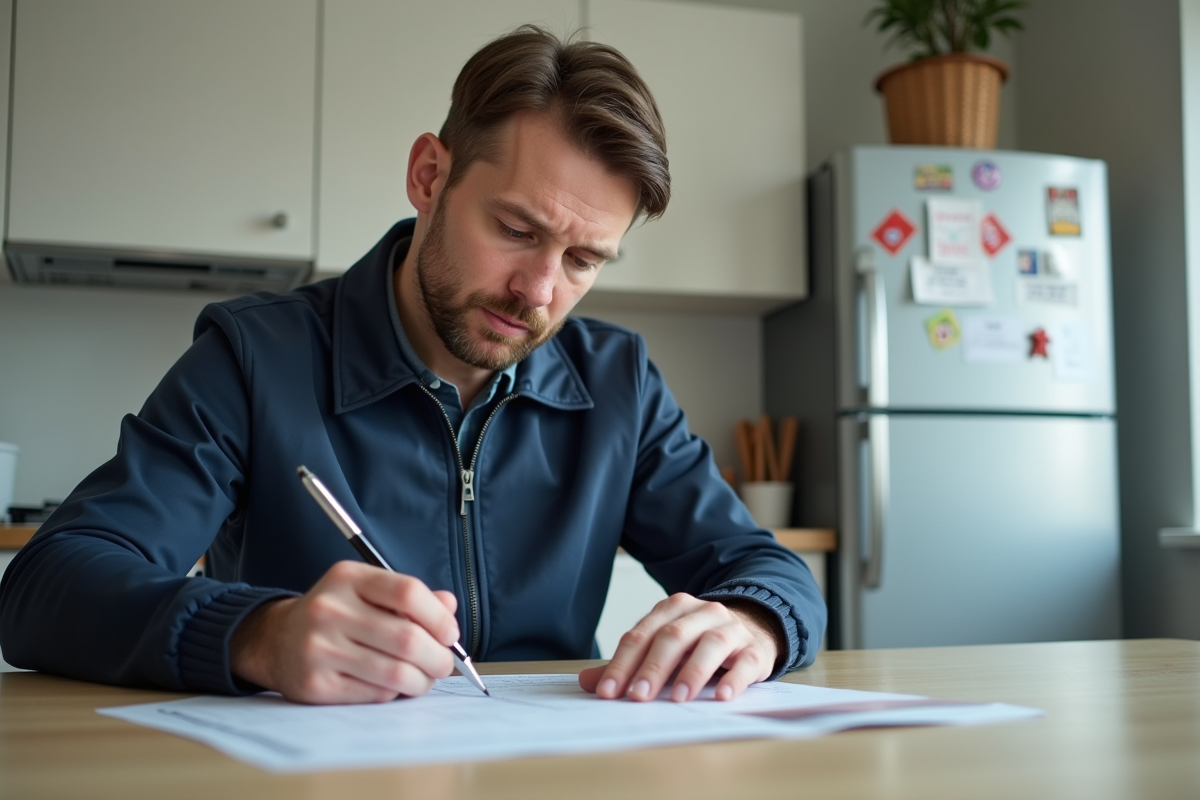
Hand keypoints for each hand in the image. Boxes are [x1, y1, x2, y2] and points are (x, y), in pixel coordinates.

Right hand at [229, 560, 459, 703]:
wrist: (275, 640)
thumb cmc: (335, 615)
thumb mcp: (367, 591)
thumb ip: (409, 597)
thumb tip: (449, 606)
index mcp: (347, 578)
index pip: (407, 592)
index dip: (438, 617)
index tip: (450, 633)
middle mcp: (329, 610)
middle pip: (407, 638)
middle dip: (437, 657)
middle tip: (443, 663)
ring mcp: (319, 649)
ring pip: (395, 673)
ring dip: (421, 681)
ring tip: (423, 678)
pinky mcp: (315, 685)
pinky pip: (375, 694)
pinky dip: (393, 693)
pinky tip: (390, 685)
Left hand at [578, 594, 781, 702]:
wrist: (754, 629)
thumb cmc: (699, 644)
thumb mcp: (664, 649)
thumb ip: (629, 665)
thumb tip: (587, 682)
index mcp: (673, 608)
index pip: (642, 634)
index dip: (623, 663)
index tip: (609, 692)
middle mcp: (702, 613)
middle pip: (672, 636)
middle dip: (652, 668)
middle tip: (638, 697)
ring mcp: (731, 628)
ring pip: (710, 644)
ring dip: (691, 672)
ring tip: (676, 699)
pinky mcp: (755, 649)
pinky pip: (745, 662)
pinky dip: (733, 679)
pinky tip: (721, 696)